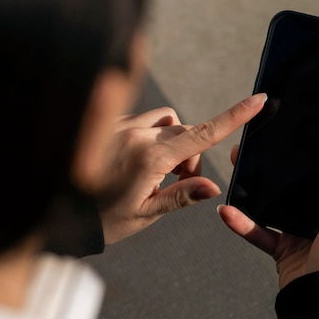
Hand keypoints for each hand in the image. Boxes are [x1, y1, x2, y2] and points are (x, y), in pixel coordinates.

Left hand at [95, 94, 266, 243]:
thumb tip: (213, 187)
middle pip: (187, 132)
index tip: (257, 100)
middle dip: (192, 155)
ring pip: (168, 122)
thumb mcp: (145, 213)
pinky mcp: (112, 123)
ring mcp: (122, 125)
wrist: (62, 210)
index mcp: (149, 158)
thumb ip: (181, 196)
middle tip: (179, 182)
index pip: (201, 135)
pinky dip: (154, 137)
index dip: (233, 117)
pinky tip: (138, 161)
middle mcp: (136, 134)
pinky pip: (146, 121)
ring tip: (158, 172)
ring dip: (174, 142)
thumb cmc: (104, 218)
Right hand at [218, 148, 318, 288]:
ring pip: (271, 207)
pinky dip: (242, 223)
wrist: (318, 302)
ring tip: (236, 174)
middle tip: (255, 153)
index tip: (293, 140)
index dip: (310, 159)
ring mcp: (299, 234)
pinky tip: (227, 212)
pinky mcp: (281, 248)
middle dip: (274, 173)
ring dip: (252, 194)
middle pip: (293, 189)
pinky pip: (258, 231)